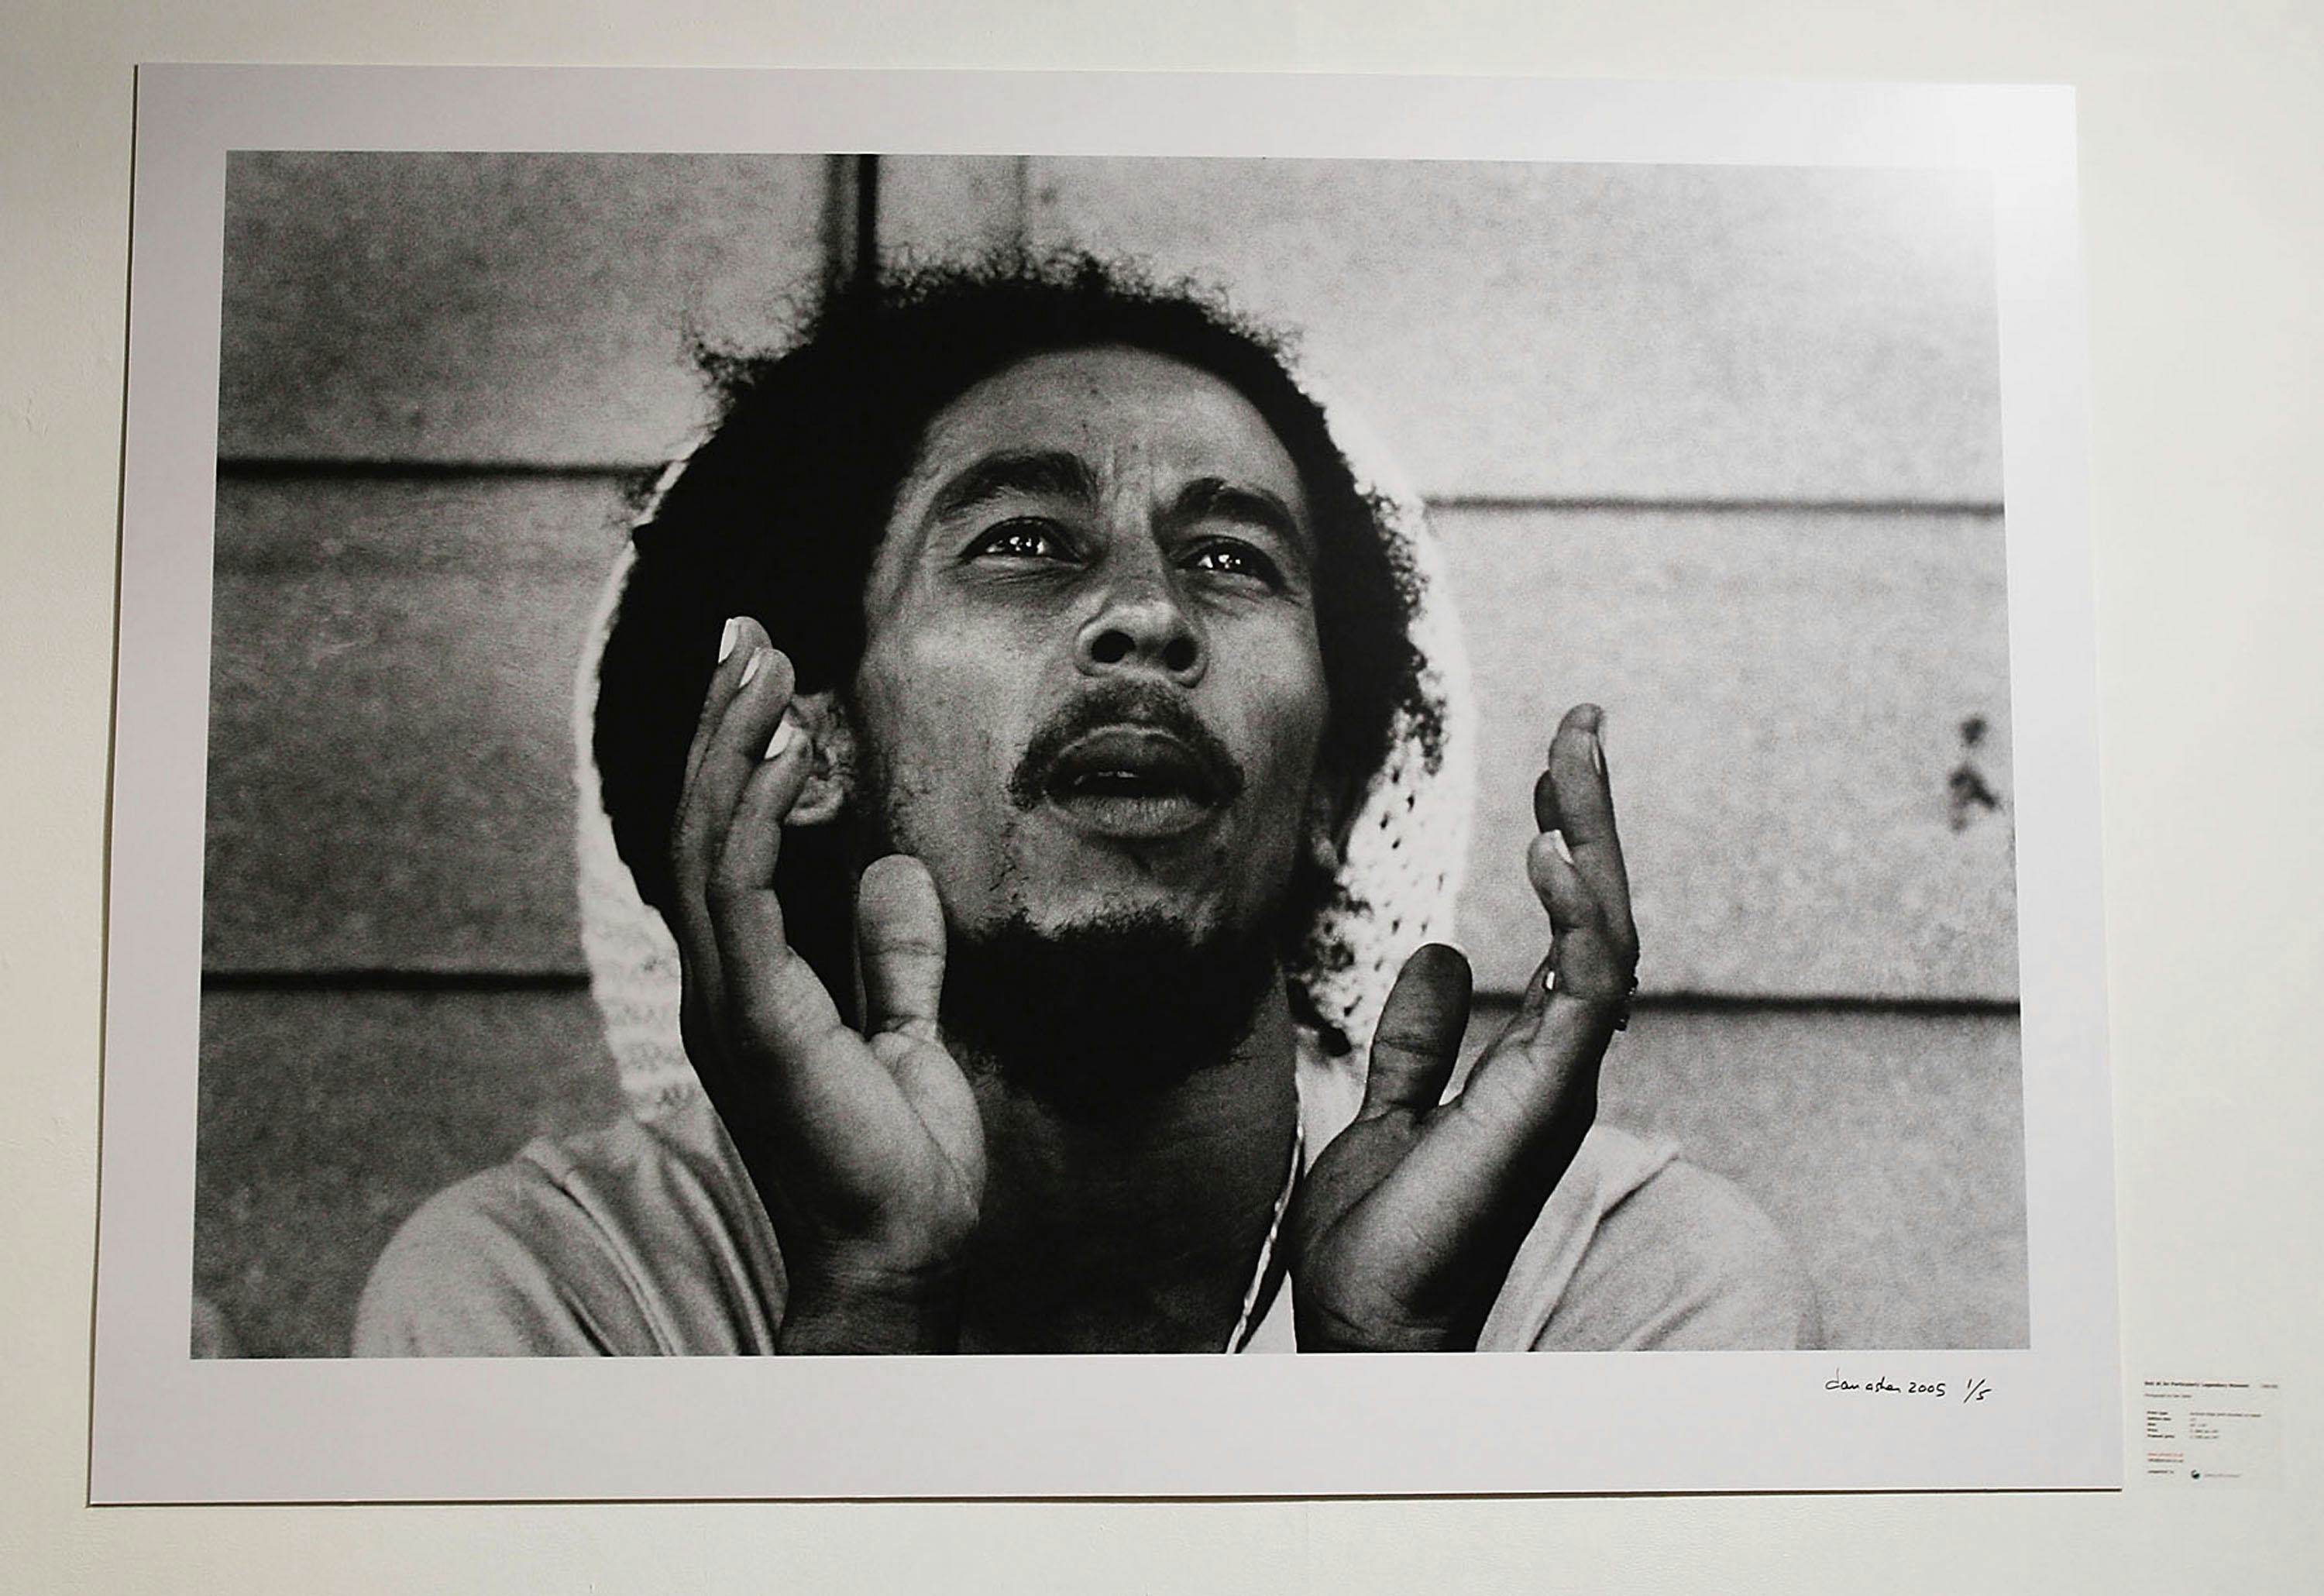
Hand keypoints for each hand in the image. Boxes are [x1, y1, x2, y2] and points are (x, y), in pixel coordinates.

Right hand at [667, 619, 984, 1352]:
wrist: (899, 1261)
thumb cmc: (899, 1173)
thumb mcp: (911, 1044)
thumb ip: (896, 962)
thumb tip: (896, 875)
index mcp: (751, 991)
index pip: (726, 854)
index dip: (737, 765)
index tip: (768, 686)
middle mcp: (723, 989)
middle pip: (704, 831)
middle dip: (722, 730)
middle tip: (747, 640)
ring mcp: (730, 1005)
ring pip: (709, 847)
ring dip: (733, 751)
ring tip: (762, 669)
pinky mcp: (758, 1020)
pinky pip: (742, 896)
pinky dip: (760, 818)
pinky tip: (789, 757)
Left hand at [1285, 704, 1637, 1350]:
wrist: (1370, 1325)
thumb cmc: (1384, 1242)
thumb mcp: (1393, 1110)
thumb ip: (1422, 1037)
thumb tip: (1444, 953)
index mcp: (1531, 1062)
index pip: (1570, 932)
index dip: (1569, 847)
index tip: (1555, 771)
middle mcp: (1562, 1063)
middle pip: (1601, 914)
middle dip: (1593, 816)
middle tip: (1582, 725)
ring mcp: (1564, 1079)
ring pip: (1611, 934)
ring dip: (1595, 839)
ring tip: (1573, 755)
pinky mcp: (1549, 1097)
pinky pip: (1591, 987)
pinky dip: (1579, 913)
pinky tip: (1553, 848)